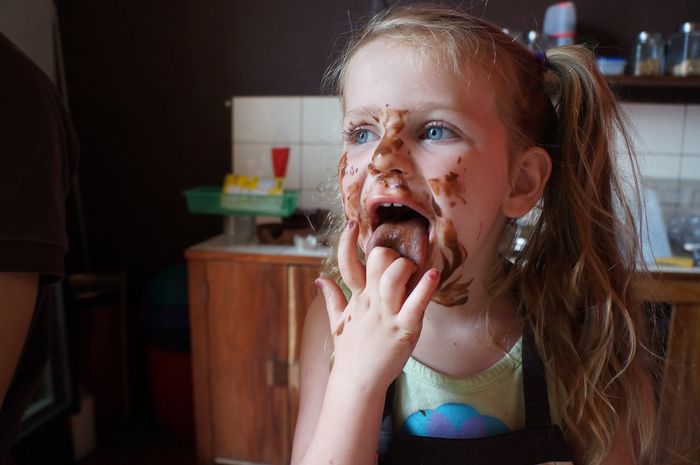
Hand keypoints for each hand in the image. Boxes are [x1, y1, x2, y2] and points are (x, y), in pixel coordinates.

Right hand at [315, 220, 438, 388]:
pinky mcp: (405, 328)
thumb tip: (319, 279)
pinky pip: (416, 304)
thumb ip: (331, 298)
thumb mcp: (338, 323)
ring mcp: (388, 314)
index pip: (347, 263)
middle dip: (388, 253)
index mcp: (357, 298)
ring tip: (415, 268)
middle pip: (376, 261)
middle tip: (398, 260)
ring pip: (393, 277)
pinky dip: (426, 288)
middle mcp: (371, 302)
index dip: (347, 242)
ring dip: (405, 266)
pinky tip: (433, 275)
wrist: (357, 382)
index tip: (352, 224)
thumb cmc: (351, 352)